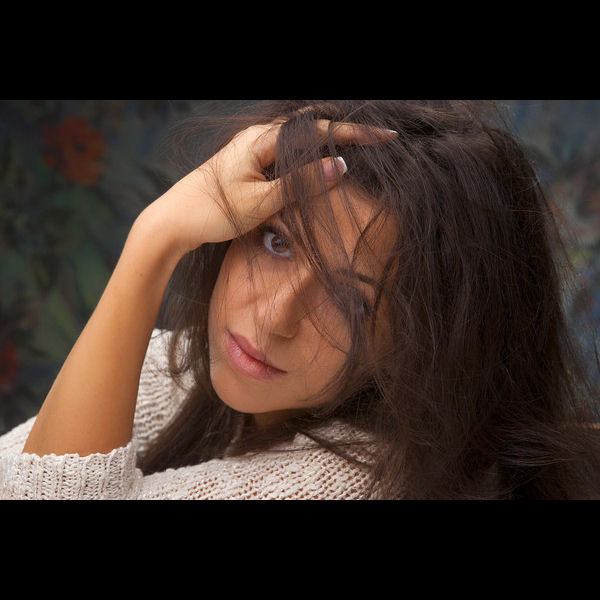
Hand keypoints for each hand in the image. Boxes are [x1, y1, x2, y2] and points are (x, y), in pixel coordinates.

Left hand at [140, 119, 396, 256]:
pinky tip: (320, 167)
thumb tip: (341, 166)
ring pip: (299, 143)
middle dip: (345, 135)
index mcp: (261, 139)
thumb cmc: (211, 212)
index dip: (353, 134)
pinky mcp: (248, 166)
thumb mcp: (261, 201)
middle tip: (377, 142)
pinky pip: (286, 156)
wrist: (171, 223)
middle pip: (311, 129)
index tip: (384, 137)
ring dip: (327, 147)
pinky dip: (308, 160)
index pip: (317, 130)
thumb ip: (302, 183)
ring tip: (359, 151)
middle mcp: (257, 138)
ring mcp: (252, 151)